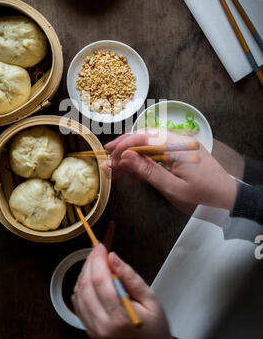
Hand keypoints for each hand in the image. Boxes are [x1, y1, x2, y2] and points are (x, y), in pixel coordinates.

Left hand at [72, 244, 173, 338]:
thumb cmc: (154, 327)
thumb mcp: (150, 298)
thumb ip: (130, 277)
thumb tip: (113, 258)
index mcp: (120, 317)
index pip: (100, 281)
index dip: (98, 260)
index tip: (100, 247)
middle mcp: (103, 326)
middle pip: (86, 286)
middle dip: (89, 263)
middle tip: (97, 251)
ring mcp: (94, 330)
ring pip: (78, 294)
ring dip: (84, 273)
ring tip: (95, 262)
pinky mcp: (90, 331)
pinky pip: (78, 304)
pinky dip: (81, 287)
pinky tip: (91, 278)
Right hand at [102, 130, 237, 213]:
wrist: (229, 200)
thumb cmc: (203, 197)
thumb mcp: (172, 188)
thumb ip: (148, 171)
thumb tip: (125, 156)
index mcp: (178, 146)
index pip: (145, 138)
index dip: (124, 145)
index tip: (109, 156)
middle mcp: (179, 141)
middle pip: (146, 138)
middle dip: (125, 150)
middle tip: (109, 163)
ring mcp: (181, 147)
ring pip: (150, 146)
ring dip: (133, 157)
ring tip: (116, 171)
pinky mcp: (181, 154)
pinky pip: (159, 154)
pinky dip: (145, 163)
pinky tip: (132, 176)